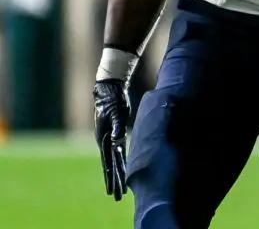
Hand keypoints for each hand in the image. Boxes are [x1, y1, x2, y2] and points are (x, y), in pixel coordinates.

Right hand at [93, 79, 130, 200]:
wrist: (109, 91)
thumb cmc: (111, 101)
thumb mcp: (115, 113)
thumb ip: (118, 126)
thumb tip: (118, 139)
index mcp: (103, 139)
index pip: (108, 162)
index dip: (111, 176)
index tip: (112, 189)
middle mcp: (105, 141)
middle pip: (111, 165)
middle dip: (115, 181)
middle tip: (117, 196)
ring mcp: (110, 138)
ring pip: (115, 160)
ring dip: (119, 174)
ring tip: (121, 188)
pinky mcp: (117, 134)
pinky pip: (119, 152)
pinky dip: (122, 162)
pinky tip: (125, 169)